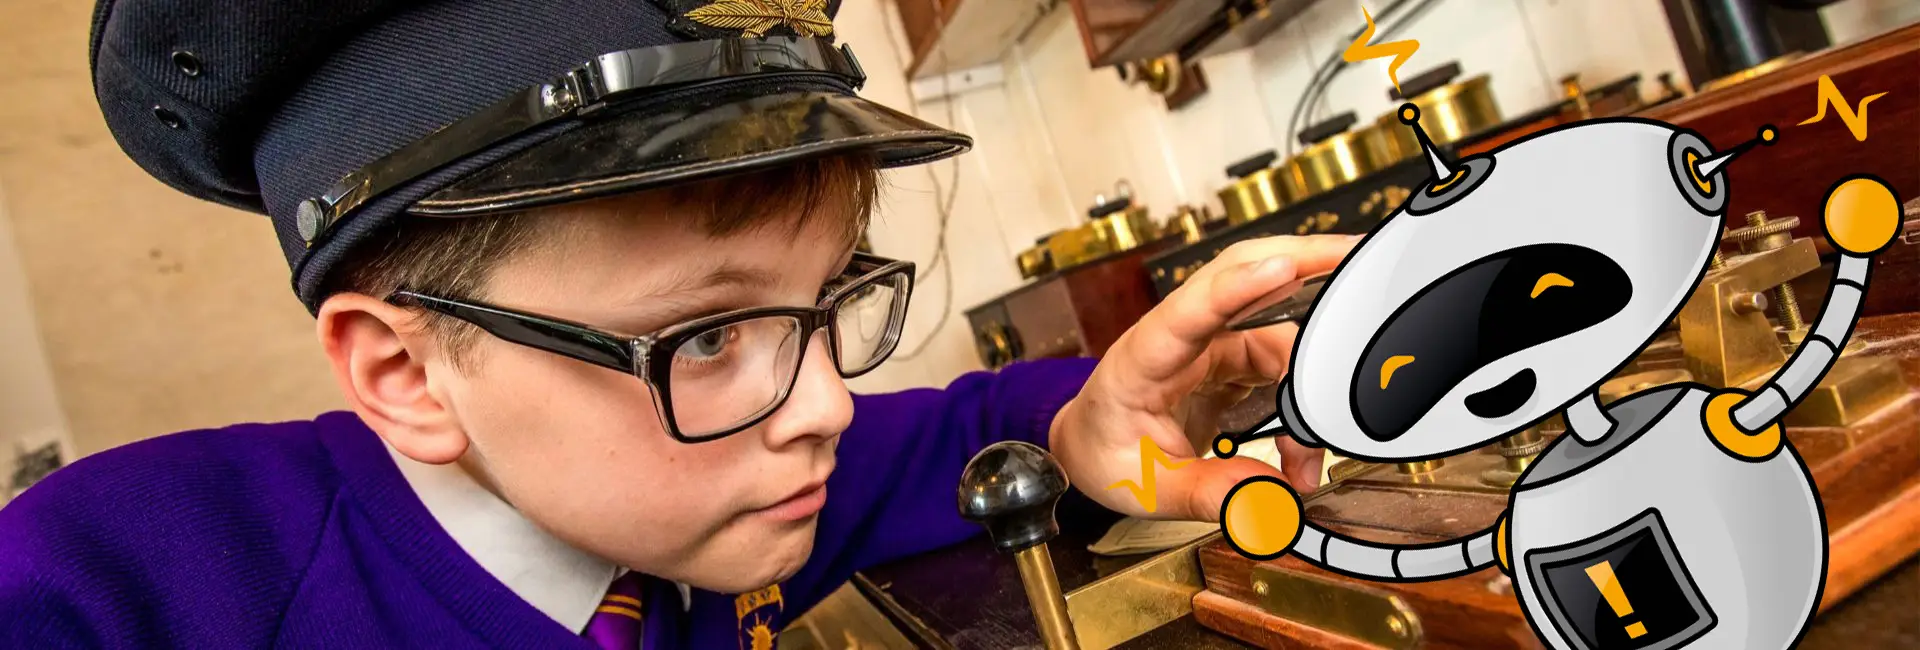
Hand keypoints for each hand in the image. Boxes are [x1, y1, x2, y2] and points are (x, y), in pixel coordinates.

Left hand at [1048, 234, 1356, 520]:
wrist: (1089, 443)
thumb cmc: (1105, 452)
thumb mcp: (1144, 488)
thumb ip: (1207, 493)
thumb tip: (1268, 499)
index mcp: (1143, 357)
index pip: (1191, 309)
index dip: (1240, 286)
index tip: (1284, 267)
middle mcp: (1179, 335)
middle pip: (1242, 273)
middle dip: (1303, 256)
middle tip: (1359, 253)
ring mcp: (1208, 340)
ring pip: (1273, 318)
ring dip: (1315, 350)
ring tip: (1339, 392)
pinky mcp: (1230, 355)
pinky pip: (1280, 353)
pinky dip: (1306, 383)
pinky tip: (1314, 425)